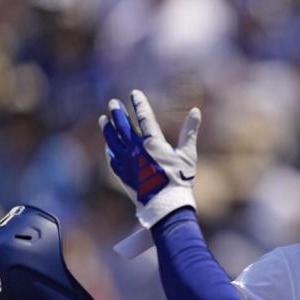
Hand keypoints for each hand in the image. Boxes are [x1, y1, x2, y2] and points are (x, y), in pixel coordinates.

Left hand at [100, 90, 200, 227]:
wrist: (166, 205)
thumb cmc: (180, 180)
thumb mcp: (188, 155)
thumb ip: (190, 132)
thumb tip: (196, 111)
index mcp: (153, 143)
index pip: (144, 117)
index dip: (139, 104)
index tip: (134, 94)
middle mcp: (136, 150)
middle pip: (123, 126)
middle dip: (118, 112)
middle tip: (113, 103)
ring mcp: (127, 163)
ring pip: (113, 140)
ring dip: (108, 128)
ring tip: (103, 119)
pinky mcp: (122, 175)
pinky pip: (112, 159)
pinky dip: (109, 149)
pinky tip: (108, 145)